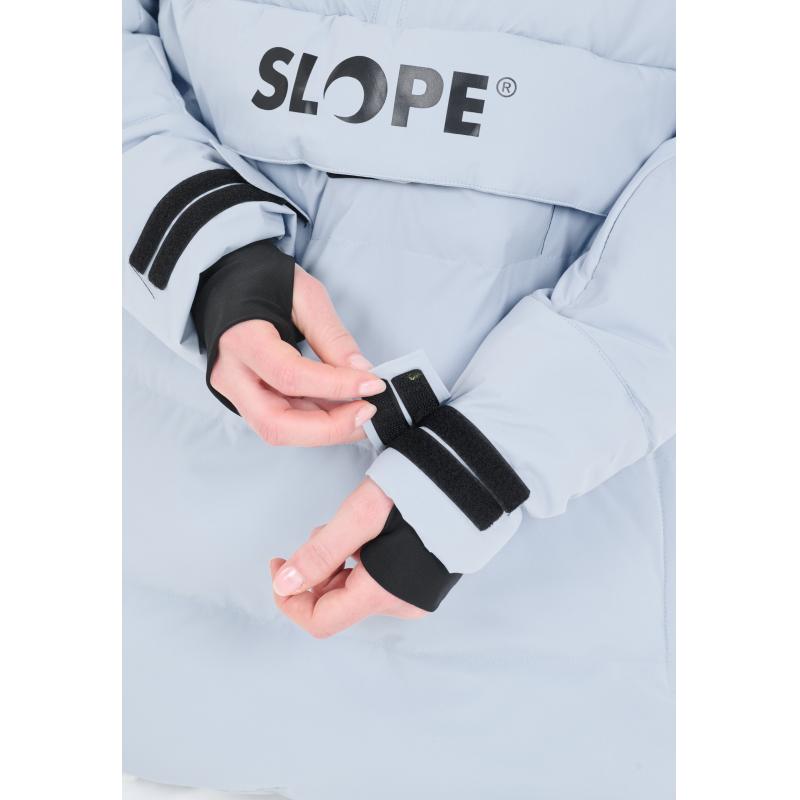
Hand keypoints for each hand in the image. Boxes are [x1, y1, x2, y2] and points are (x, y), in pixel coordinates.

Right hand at [211, 265, 384, 445]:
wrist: (226, 285)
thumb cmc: (262, 282)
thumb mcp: (304, 294)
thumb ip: (331, 334)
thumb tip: (361, 370)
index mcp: (241, 339)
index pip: (290, 375)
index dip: (336, 386)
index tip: (372, 384)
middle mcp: (230, 374)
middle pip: (277, 424)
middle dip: (328, 428)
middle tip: (367, 413)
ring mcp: (235, 392)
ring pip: (280, 430)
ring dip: (327, 429)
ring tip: (362, 411)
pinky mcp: (246, 400)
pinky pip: (284, 421)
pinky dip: (317, 421)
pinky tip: (344, 409)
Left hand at [270, 479, 426, 637]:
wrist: (475, 478)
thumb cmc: (421, 489)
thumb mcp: (363, 513)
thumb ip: (321, 551)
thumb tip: (282, 583)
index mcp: (384, 592)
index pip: (320, 621)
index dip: (289, 598)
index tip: (276, 563)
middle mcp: (401, 604)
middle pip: (336, 604)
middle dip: (317, 569)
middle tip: (323, 528)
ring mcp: (414, 595)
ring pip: (355, 590)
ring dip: (338, 561)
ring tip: (351, 522)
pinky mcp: (422, 580)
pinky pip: (377, 581)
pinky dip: (360, 560)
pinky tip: (369, 530)